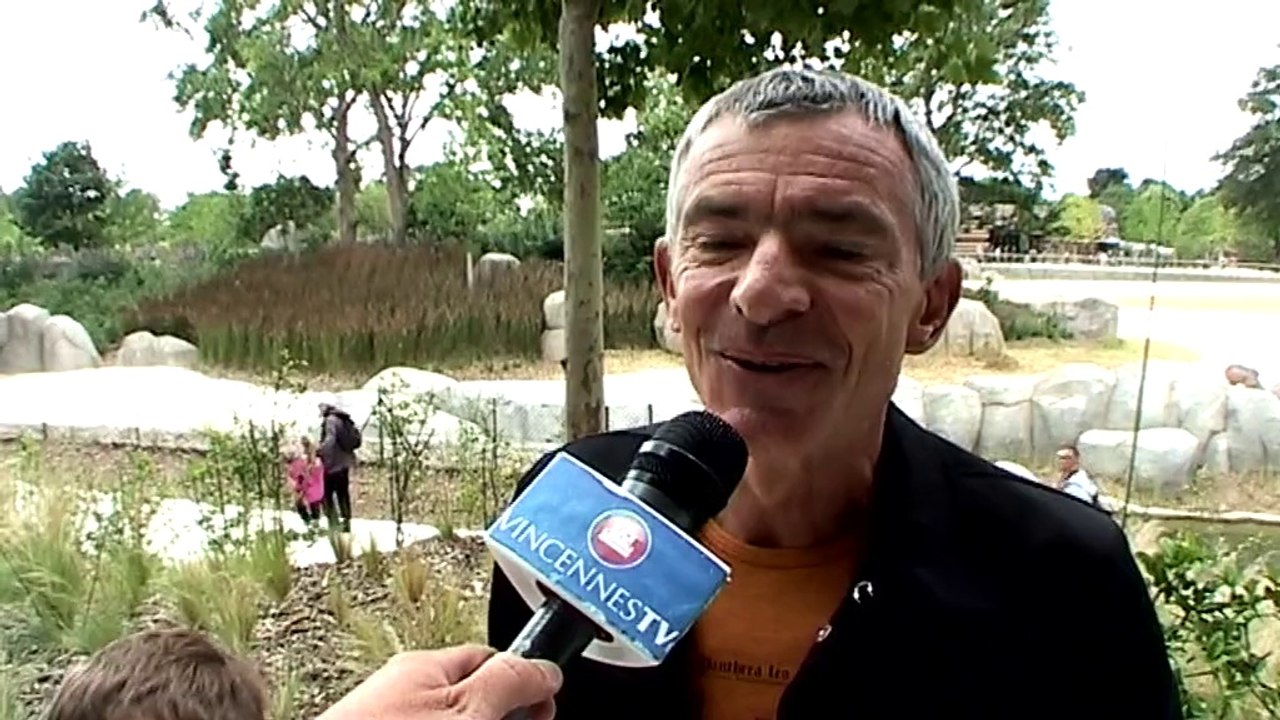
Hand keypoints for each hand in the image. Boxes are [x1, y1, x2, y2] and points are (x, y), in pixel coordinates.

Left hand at [317, 645, 561, 719]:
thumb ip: (509, 684)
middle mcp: (402, 691)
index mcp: (425, 668)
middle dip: (499, 714)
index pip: (490, 660)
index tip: (545, 710)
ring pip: (447, 717)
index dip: (524, 685)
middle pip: (471, 696)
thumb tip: (546, 667)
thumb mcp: (466, 711)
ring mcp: (388, 717)